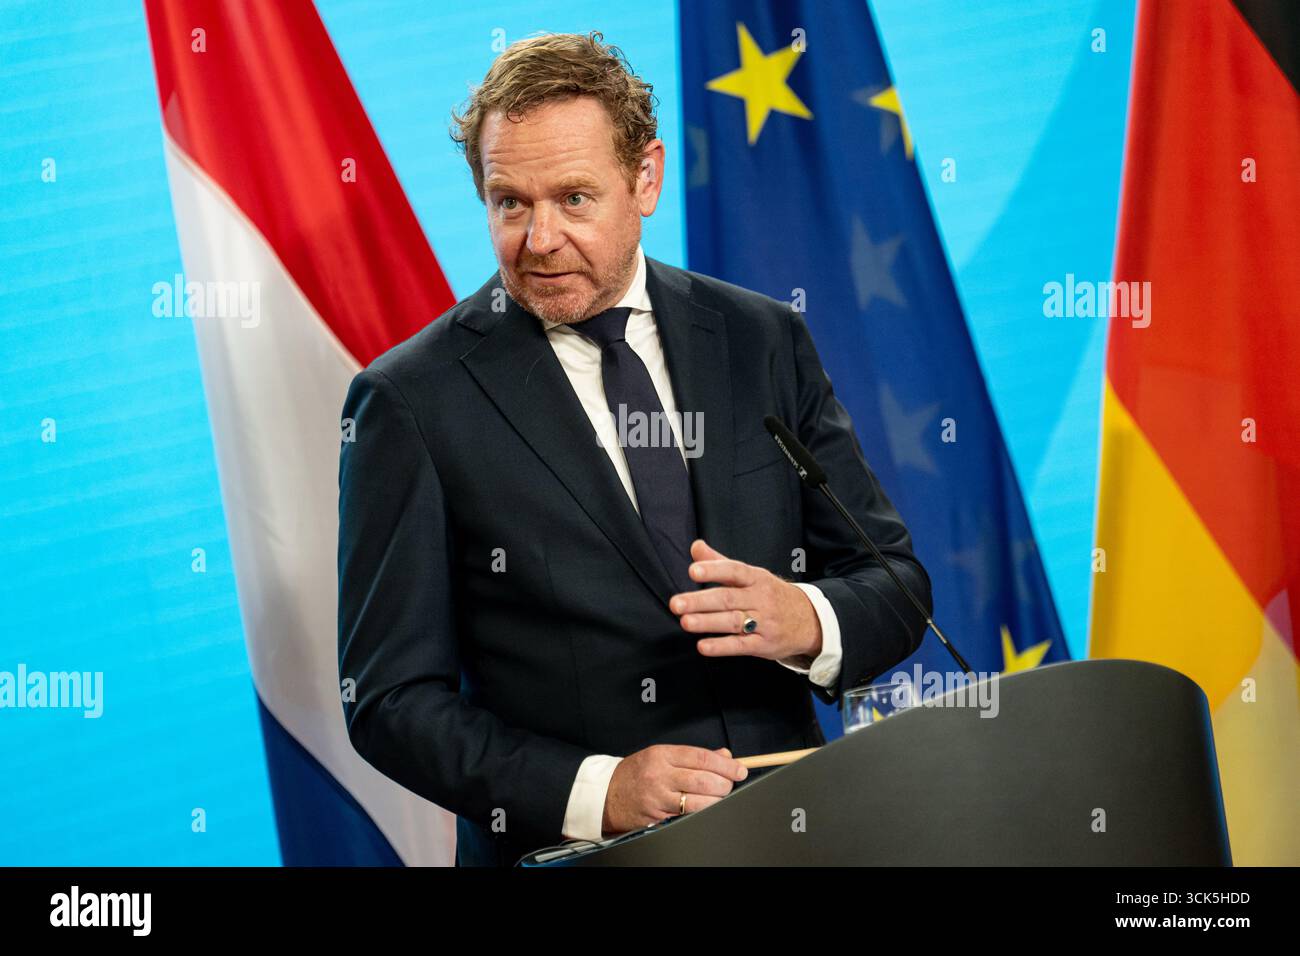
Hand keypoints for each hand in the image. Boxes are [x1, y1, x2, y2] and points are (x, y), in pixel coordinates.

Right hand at [601, 744, 747, 834]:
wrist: (606, 795)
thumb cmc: (635, 773)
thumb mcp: (660, 756)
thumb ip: (692, 756)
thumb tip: (724, 757)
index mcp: (661, 754)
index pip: (701, 757)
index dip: (725, 765)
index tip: (739, 768)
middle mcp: (660, 775)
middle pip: (703, 780)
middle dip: (725, 783)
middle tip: (732, 783)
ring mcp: (658, 797)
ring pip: (699, 801)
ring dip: (717, 800)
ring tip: (721, 796)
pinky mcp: (658, 816)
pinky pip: (687, 814)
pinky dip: (702, 811)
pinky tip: (706, 806)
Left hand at [669, 539, 822, 661]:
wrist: (811, 620)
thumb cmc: (772, 595)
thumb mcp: (752, 575)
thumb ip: (720, 562)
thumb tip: (695, 546)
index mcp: (756, 578)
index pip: (734, 571)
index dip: (714, 570)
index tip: (693, 571)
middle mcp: (761, 599)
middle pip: (728, 599)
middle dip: (701, 601)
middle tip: (676, 603)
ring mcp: (764, 623)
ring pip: (733, 622)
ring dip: (708, 622)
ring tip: (685, 622)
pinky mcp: (764, 645)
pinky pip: (741, 645)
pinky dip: (722, 647)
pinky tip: (703, 646)